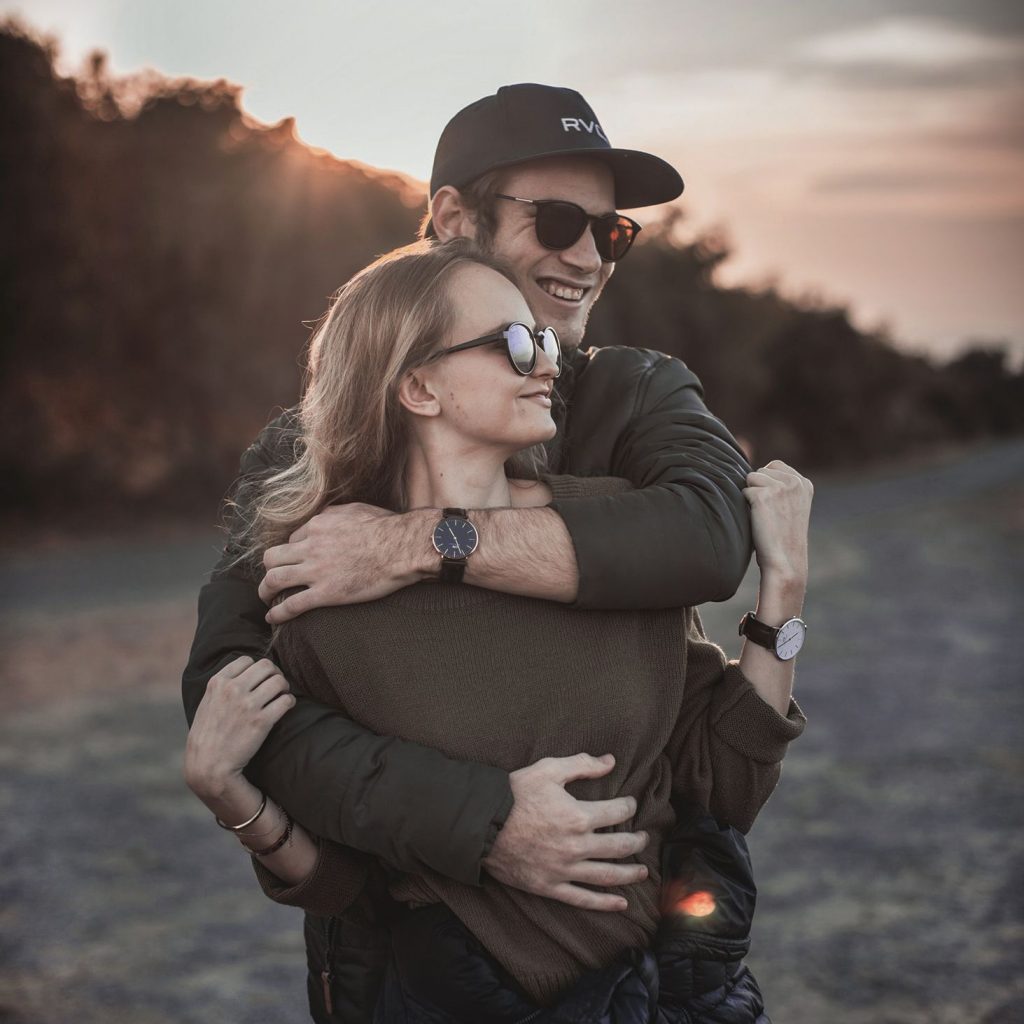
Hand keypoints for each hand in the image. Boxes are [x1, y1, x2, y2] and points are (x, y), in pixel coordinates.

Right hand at [184, 656, 294, 797]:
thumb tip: (244, 672)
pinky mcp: (261, 721)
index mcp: (218, 682)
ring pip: (279, 681)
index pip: (247, 660)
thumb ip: (223, 686)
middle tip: (276, 685)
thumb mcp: (207, 703)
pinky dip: (289, 702)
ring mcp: (248, 705)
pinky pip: (286, 700)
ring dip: (284, 687)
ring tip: (282, 695)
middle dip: (274, 673)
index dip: (257, 668)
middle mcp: (233, 690)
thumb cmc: (208, 735)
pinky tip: (286, 707)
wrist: (208, 765)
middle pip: (266, 666)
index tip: (260, 679)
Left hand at [259, 504, 430, 622]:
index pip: (293, 539)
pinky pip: (292, 605)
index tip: (298, 561)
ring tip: (266, 598)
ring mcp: (316, 571)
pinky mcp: (326, 594)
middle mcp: (311, 547)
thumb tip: (325, 518)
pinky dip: (277, 613)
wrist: (401, 548)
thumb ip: (334, 514)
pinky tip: (272, 618)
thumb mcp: (355, 509)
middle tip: (272, 577)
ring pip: (274, 580)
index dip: (293, 551)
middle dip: (269, 568)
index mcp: (318, 525)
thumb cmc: (386, 527)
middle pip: (272, 558)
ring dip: (265, 591)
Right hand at [482, 753, 648, 911]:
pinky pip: (583, 899)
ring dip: (629, 873)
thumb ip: (582, 764)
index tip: (630, 804)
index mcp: (578, 816)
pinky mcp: (550, 887)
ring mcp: (564, 870)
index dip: (629, 806)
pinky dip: (604, 903)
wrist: (481, 824)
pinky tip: (621, 903)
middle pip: (619, 846)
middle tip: (643, 838)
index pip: (617, 812)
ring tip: (642, 871)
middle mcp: (576, 847)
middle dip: (636, 842)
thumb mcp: (548, 770)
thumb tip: (611, 761)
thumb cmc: (515, 794)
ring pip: (606, 875)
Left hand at [743, 460, 812, 584]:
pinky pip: (743, 492)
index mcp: (804, 483)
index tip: (774, 505)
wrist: (785, 561)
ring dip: (751, 496)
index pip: (774, 466)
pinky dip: (745, 505)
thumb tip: (755, 465)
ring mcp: (780, 487)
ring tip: (764, 516)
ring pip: (750, 478)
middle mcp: (795, 482)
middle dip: (758, 488)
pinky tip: (758, 520)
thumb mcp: (790, 505)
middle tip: (769, 513)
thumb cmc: (782, 536)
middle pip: (760, 470)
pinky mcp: (763, 496)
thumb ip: (781, 485)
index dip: (766, 483)